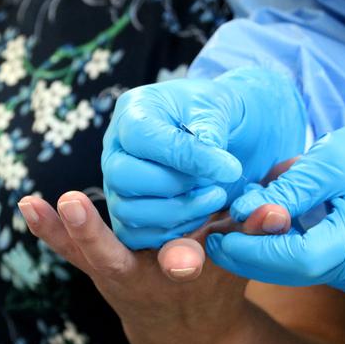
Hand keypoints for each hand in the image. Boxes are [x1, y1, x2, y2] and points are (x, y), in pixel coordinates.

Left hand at [17, 191, 289, 343]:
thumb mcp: (237, 254)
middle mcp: (145, 276)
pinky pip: (67, 250)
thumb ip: (257, 223)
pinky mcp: (95, 266)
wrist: (182, 327)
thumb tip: (288, 192)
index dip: (191, 255)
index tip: (187, 255)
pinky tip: (27, 204)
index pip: (188, 261)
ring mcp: (113, 273)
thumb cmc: (214, 280)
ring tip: (49, 200)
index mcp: (186, 273)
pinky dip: (47, 230)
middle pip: (118, 260)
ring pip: (86, 253)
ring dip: (65, 229)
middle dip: (96, 236)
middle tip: (74, 205)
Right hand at [102, 66, 306, 249]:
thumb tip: (213, 164)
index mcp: (133, 111)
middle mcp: (116, 150)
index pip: (141, 137)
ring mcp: (117, 185)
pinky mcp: (127, 215)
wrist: (224, 133)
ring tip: (214, 198)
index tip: (228, 168)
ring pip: (129, 211)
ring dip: (178, 213)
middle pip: (122, 177)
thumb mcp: (219, 107)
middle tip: (215, 185)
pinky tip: (200, 216)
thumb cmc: (216, 114)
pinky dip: (172, 233)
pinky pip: (136, 236)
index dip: (183, 156)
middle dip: (175, 187)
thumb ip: (211, 130)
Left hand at [207, 81, 344, 297]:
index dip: (254, 253)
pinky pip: (321, 270)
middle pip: (300, 273)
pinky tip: (279, 229)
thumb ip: (285, 191)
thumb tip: (240, 214)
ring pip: (306, 273)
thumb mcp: (326, 160)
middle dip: (253, 256)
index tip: (219, 238)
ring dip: (270, 252)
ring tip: (251, 219)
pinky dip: (292, 253)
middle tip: (218, 236)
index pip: (302, 259)